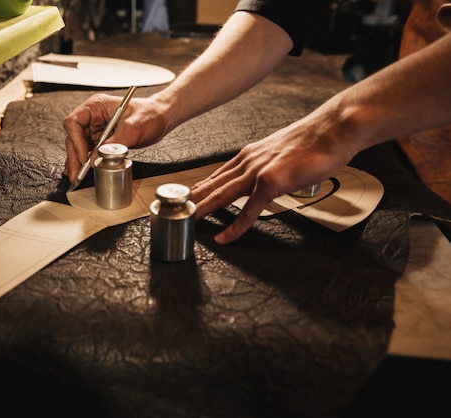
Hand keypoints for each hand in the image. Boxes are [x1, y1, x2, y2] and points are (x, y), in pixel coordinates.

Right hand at [63, 93, 166, 180]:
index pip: (74, 122)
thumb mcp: (133, 128)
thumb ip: (114, 143)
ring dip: (76, 161)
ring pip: (78, 145)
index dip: (76, 140)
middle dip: (74, 156)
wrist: (160, 119)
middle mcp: (92, 117)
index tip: (83, 156)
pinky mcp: (101, 139)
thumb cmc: (150, 115)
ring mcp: (96, 128)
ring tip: (76, 177)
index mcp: (96, 106)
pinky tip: (80, 171)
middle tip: (76, 173)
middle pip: (73, 136)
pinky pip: (87, 150)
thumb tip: (96, 158)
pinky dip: (83, 161)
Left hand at [191, 116, 353, 243]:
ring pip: (221, 195)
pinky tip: (224, 236)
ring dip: (202, 210)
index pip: (216, 175)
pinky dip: (235, 226)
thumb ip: (266, 166)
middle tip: (173, 211)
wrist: (332, 130)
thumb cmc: (312, 142)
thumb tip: (262, 180)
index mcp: (248, 155)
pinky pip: (249, 210)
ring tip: (186, 222)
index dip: (198, 189)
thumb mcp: (279, 153)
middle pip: (211, 185)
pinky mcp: (271, 183)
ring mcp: (257, 172)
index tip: (185, 199)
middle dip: (191, 200)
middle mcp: (247, 162)